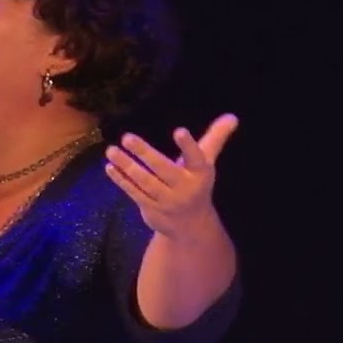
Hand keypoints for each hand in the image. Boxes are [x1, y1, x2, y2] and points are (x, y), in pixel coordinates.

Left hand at [104, 113, 239, 238]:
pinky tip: (110, 166)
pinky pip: (134, 193)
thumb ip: (216, 138)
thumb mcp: (206, 162)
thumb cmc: (196, 184)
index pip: (196, 158)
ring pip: (144, 181)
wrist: (190, 225)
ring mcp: (166, 200)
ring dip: (126, 166)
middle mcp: (184, 187)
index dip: (188, 146)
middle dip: (145, 153)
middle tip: (127, 137)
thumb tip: (232, 117)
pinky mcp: (151, 208)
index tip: (179, 131)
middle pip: (163, 169)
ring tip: (111, 150)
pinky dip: (121, 180)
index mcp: (200, 174)